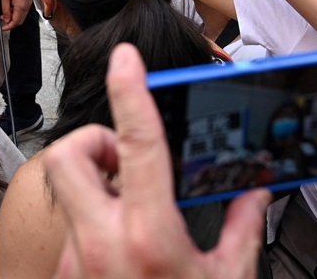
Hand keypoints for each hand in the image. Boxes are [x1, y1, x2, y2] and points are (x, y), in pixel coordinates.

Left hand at [0, 0, 30, 30]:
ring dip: (14, 16)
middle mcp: (27, 6)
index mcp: (21, 6)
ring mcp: (29, 2)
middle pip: (20, 20)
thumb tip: (6, 19)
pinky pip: (24, 9)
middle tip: (3, 19)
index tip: (3, 27)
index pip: (16, 22)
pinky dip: (18, 11)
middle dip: (11, 22)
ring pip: (22, 15)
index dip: (8, 26)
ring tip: (5, 12)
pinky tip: (11, 6)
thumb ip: (6, 10)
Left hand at [45, 44, 269, 278]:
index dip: (129, 90)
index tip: (126, 59)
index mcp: (149, 237)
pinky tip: (122, 246)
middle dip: (93, 143)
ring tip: (131, 210)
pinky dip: (94, 225)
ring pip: (67, 193)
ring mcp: (73, 260)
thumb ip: (242, 231)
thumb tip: (254, 197)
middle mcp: (101, 244)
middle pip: (68, 156)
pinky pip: (69, 231)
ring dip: (97, 188)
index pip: (136, 143)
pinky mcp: (62, 275)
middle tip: (123, 160)